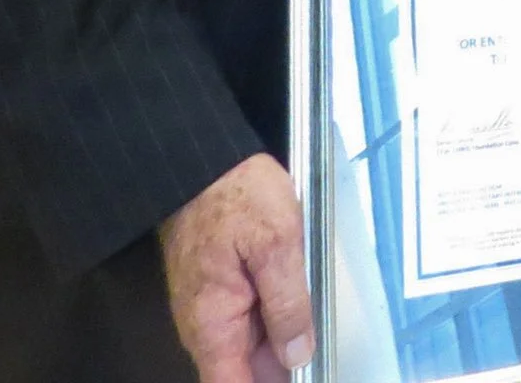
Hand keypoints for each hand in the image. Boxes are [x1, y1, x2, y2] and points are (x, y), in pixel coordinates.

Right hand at [158, 153, 312, 382]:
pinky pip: (248, 319)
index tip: (299, 377)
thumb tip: (296, 356)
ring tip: (313, 333)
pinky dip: (273, 321)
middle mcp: (204, 325)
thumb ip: (287, 305)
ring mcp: (211, 307)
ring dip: (280, 346)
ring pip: (249, 346)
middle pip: (244, 370)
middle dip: (280, 369)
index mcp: (212, 324)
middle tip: (317, 355)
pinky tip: (299, 310)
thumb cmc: (238, 196)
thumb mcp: (277, 246)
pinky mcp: (221, 288)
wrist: (203, 160)